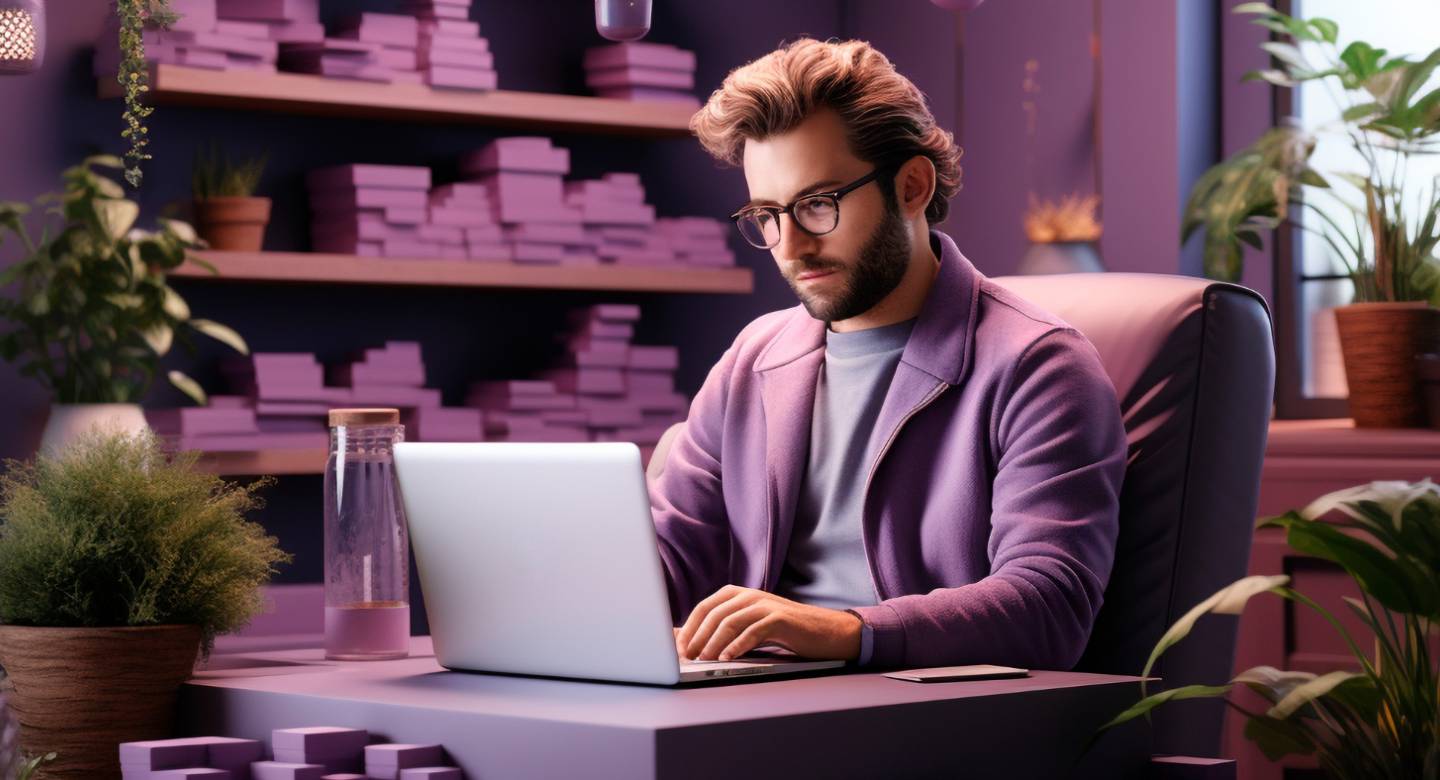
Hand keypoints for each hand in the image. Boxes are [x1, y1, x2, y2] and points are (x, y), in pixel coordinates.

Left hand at [675, 585, 862, 661]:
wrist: (823, 631)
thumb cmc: (781, 631)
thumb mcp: (747, 626)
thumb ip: (719, 629)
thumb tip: (682, 639)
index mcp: (737, 594)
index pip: (703, 608)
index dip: (688, 628)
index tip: (677, 649)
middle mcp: (749, 595)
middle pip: (713, 614)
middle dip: (697, 637)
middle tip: (687, 658)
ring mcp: (765, 604)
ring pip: (730, 621)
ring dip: (714, 642)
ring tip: (704, 659)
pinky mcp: (780, 618)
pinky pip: (753, 630)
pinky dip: (738, 645)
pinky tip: (728, 658)